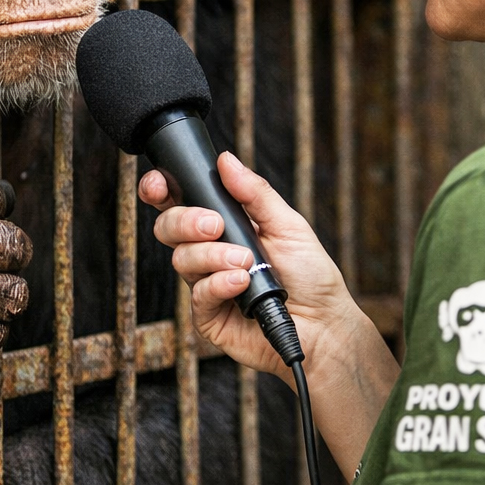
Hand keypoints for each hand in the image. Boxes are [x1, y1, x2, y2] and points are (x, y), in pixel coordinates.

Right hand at [138, 150, 371, 386]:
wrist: (325, 324)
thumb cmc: (311, 275)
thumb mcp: (288, 225)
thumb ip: (255, 193)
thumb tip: (227, 160)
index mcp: (225, 225)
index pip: (180, 202)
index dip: (160, 191)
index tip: (159, 185)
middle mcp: (210, 253)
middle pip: (168, 228)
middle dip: (185, 221)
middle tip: (215, 225)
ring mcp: (207, 284)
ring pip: (181, 259)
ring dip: (212, 256)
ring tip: (245, 262)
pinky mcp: (209, 316)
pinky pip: (197, 294)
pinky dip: (218, 284)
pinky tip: (241, 283)